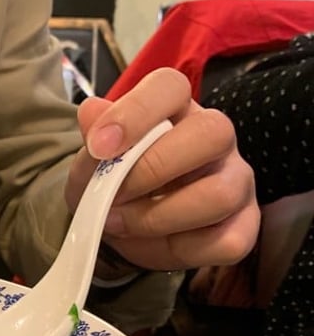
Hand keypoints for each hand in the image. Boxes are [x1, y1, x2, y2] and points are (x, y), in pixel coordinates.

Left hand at [64, 67, 259, 273]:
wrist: (122, 224)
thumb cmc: (113, 180)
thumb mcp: (92, 161)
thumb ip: (94, 137)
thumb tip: (92, 112)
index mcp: (175, 108)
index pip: (170, 86)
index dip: (135, 112)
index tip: (98, 146)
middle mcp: (215, 137)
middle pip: (212, 133)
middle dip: (151, 169)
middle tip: (110, 195)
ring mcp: (236, 180)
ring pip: (219, 194)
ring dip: (159, 217)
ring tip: (119, 223)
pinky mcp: (244, 225)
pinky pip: (227, 241)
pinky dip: (181, 249)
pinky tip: (154, 243)